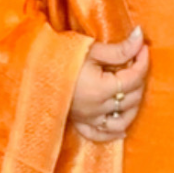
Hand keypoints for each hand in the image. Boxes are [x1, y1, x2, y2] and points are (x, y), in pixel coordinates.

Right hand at [70, 27, 149, 143]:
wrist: (30, 70)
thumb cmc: (60, 57)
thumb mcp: (91, 50)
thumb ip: (119, 49)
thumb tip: (140, 37)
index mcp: (101, 89)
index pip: (134, 78)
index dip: (143, 61)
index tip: (142, 47)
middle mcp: (98, 108)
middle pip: (132, 97)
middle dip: (139, 78)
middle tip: (135, 61)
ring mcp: (90, 118)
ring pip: (123, 120)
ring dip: (133, 105)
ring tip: (133, 88)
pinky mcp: (80, 123)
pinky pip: (101, 135)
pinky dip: (114, 132)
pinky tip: (122, 126)